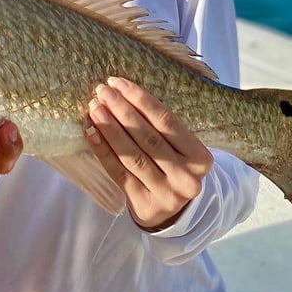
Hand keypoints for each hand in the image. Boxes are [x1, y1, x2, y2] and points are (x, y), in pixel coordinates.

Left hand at [85, 77, 213, 230]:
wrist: (172, 209)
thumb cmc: (171, 164)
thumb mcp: (177, 146)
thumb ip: (158, 124)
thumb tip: (121, 90)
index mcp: (200, 157)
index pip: (167, 121)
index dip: (141, 99)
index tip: (117, 82)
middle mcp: (187, 178)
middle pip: (148, 138)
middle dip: (122, 111)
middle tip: (102, 92)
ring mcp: (166, 194)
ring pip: (133, 156)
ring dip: (110, 129)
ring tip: (94, 108)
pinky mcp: (145, 205)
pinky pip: (119, 173)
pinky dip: (102, 151)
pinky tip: (91, 132)